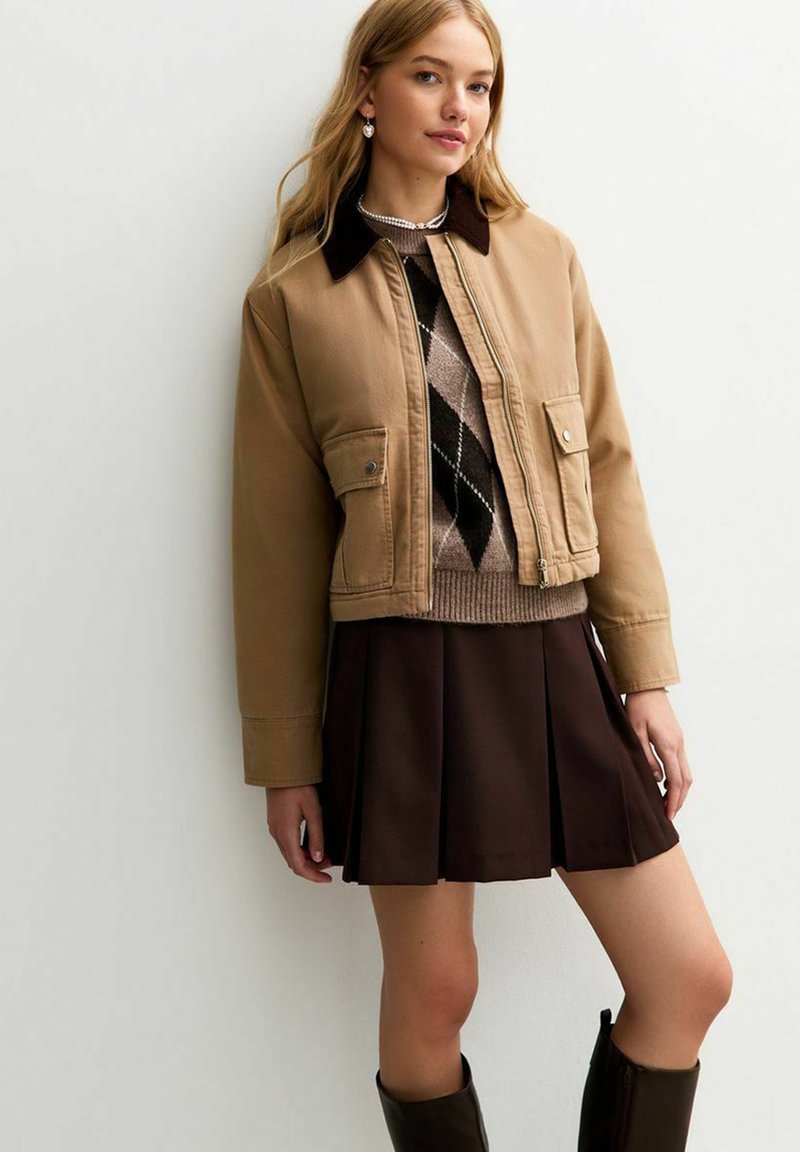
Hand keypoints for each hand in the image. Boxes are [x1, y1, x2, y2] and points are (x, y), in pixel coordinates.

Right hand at [265, 785, 333, 882]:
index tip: (327, 879)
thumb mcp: (313, 810)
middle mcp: (277, 835)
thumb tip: (319, 858)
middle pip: (293, 862)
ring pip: (289, 854)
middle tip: (329, 866)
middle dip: (312, 868)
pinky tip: (311, 845)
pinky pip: (287, 844)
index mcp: (286, 834)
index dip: (313, 876)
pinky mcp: (276, 823)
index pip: (298, 866)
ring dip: (306, 859)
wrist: (281, 770)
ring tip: (324, 856)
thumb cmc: (297, 786)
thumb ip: (316, 836)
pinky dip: (299, 850)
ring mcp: (275, 829)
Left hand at [623, 688, 692, 820]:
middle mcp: (678, 745)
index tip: (668, 815)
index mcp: (668, 745)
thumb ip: (645, 757)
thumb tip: (657, 779)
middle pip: (686, 780)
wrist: (648, 688)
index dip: (673, 800)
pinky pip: (682, 764)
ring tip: (668, 804)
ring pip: (687, 773)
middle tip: (669, 815)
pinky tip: (668, 785)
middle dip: (679, 800)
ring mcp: (680, 742)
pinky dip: (678, 779)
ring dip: (680, 791)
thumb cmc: (638, 708)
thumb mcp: (635, 733)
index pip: (676, 780)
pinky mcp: (677, 739)